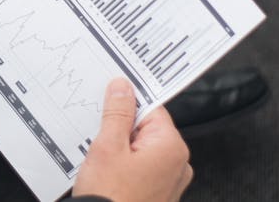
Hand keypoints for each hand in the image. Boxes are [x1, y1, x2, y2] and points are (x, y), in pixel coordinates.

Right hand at [73, 78, 192, 201]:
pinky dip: (124, 166)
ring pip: (141, 148)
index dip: (126, 104)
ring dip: (120, 148)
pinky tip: (108, 173)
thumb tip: (122, 88)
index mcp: (171, 147)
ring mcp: (169, 182)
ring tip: (103, 160)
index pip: (151, 108)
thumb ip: (117, 113)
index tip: (109, 101)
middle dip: (121, 129)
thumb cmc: (111, 198)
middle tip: (100, 137)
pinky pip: (142, 168)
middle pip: (146, 128)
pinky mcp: (158, 194)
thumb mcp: (108, 146)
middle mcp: (177, 164)